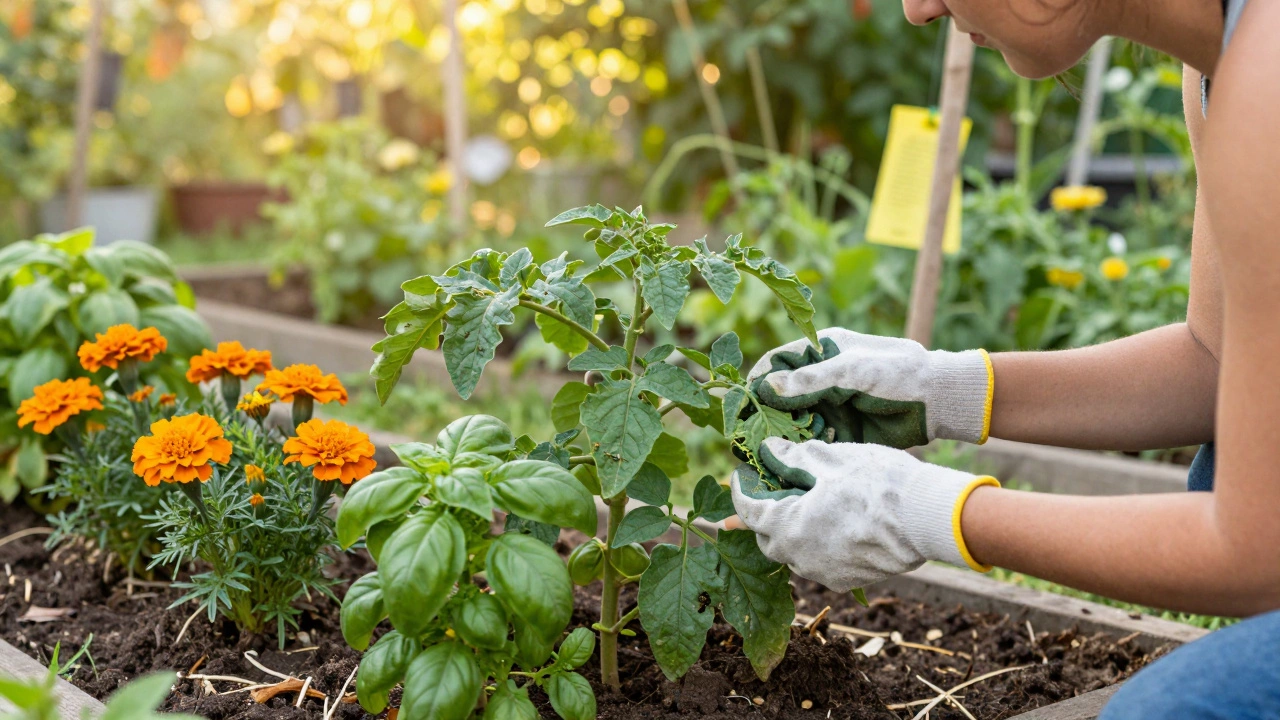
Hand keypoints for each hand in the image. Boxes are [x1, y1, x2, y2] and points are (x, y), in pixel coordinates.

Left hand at [730, 437, 997, 591]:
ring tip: (798, 506)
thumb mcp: (830, 459)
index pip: (748, 510)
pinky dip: (815, 544)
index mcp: (788, 527)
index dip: (741, 489)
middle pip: (766, 537)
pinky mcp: (847, 581)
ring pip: (793, 553)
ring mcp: (824, 573)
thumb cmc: (878, 483)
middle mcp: (800, 558)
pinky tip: (829, 525)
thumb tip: (768, 450)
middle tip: (768, 490)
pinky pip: (819, 563)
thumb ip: (793, 457)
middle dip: (761, 514)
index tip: (742, 474)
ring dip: (789, 531)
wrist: (928, 519)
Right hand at [747, 328, 993, 447]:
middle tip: (748, 435)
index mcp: (822, 352)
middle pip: (780, 396)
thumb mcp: (854, 371)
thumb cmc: (898, 373)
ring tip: (772, 449)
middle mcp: (821, 379)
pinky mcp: (842, 430)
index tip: (742, 402)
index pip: (778, 363)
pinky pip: (814, 440)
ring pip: (794, 420)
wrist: (939, 400)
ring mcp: (831, 405)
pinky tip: (800, 457)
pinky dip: (805, 447)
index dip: (758, 381)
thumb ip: (811, 380)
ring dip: (783, 434)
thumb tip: (766, 387)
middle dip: (765, 414)